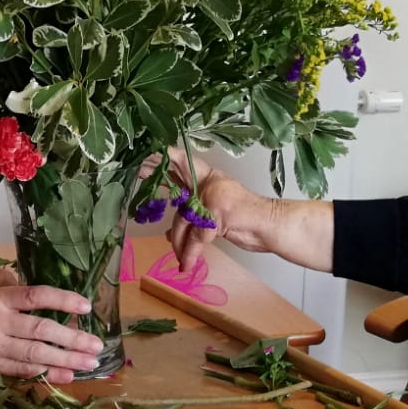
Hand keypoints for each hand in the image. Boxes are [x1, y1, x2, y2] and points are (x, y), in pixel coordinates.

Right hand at [0, 285, 103, 383]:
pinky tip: (63, 376)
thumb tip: (39, 309)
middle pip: (42, 329)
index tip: (84, 305)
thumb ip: (6, 303)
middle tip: (97, 345)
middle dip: (72, 338)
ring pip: (35, 352)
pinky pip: (19, 369)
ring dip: (65, 359)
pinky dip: (43, 373)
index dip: (62, 299)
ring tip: (89, 364)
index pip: (36, 295)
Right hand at [149, 147, 276, 271]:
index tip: (145, 156)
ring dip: (178, 236)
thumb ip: (199, 226)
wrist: (268, 230)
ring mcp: (204, 207)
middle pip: (174, 183)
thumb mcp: (219, 213)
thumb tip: (188, 243)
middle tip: (138, 173)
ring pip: (181, 217)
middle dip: (157, 180)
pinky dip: (184, 243)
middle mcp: (202, 189)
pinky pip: (189, 233)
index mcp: (206, 177)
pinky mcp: (208, 225)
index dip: (164, 157)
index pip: (181, 160)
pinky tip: (176, 249)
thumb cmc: (249, 211)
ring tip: (176, 252)